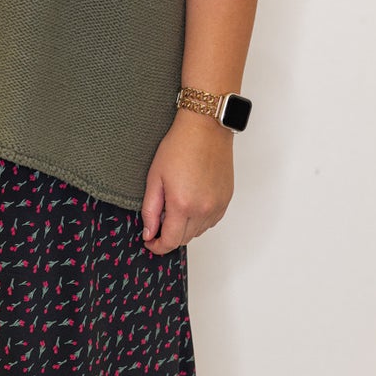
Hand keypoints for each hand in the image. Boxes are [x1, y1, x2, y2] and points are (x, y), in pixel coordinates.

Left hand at [141, 109, 234, 254]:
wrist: (205, 129)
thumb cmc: (179, 147)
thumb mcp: (154, 178)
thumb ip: (150, 210)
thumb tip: (149, 233)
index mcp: (183, 205)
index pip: (171, 241)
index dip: (157, 246)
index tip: (149, 242)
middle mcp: (204, 209)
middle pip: (185, 239)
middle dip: (169, 235)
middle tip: (159, 220)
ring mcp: (218, 205)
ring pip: (199, 232)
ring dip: (185, 227)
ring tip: (175, 206)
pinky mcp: (226, 200)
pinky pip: (211, 221)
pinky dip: (199, 219)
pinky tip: (191, 203)